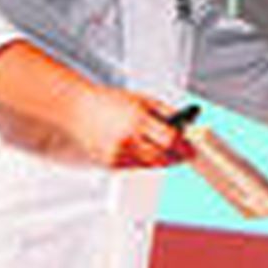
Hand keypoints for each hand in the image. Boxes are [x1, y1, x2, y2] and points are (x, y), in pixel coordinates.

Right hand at [71, 86, 192, 167]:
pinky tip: (145, 152)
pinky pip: (137, 168)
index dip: (184, 146)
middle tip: (185, 153)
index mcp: (138, 119)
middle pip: (163, 156)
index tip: (191, 148)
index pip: (171, 139)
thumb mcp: (143, 100)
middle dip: (177, 156)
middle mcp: (128, 138)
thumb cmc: (111, 102)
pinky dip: (145, 162)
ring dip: (163, 160)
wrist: (76, 110)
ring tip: (168, 151)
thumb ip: (166, 113)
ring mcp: (118, 154)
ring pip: (152, 165)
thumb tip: (188, 126)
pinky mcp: (110, 164)